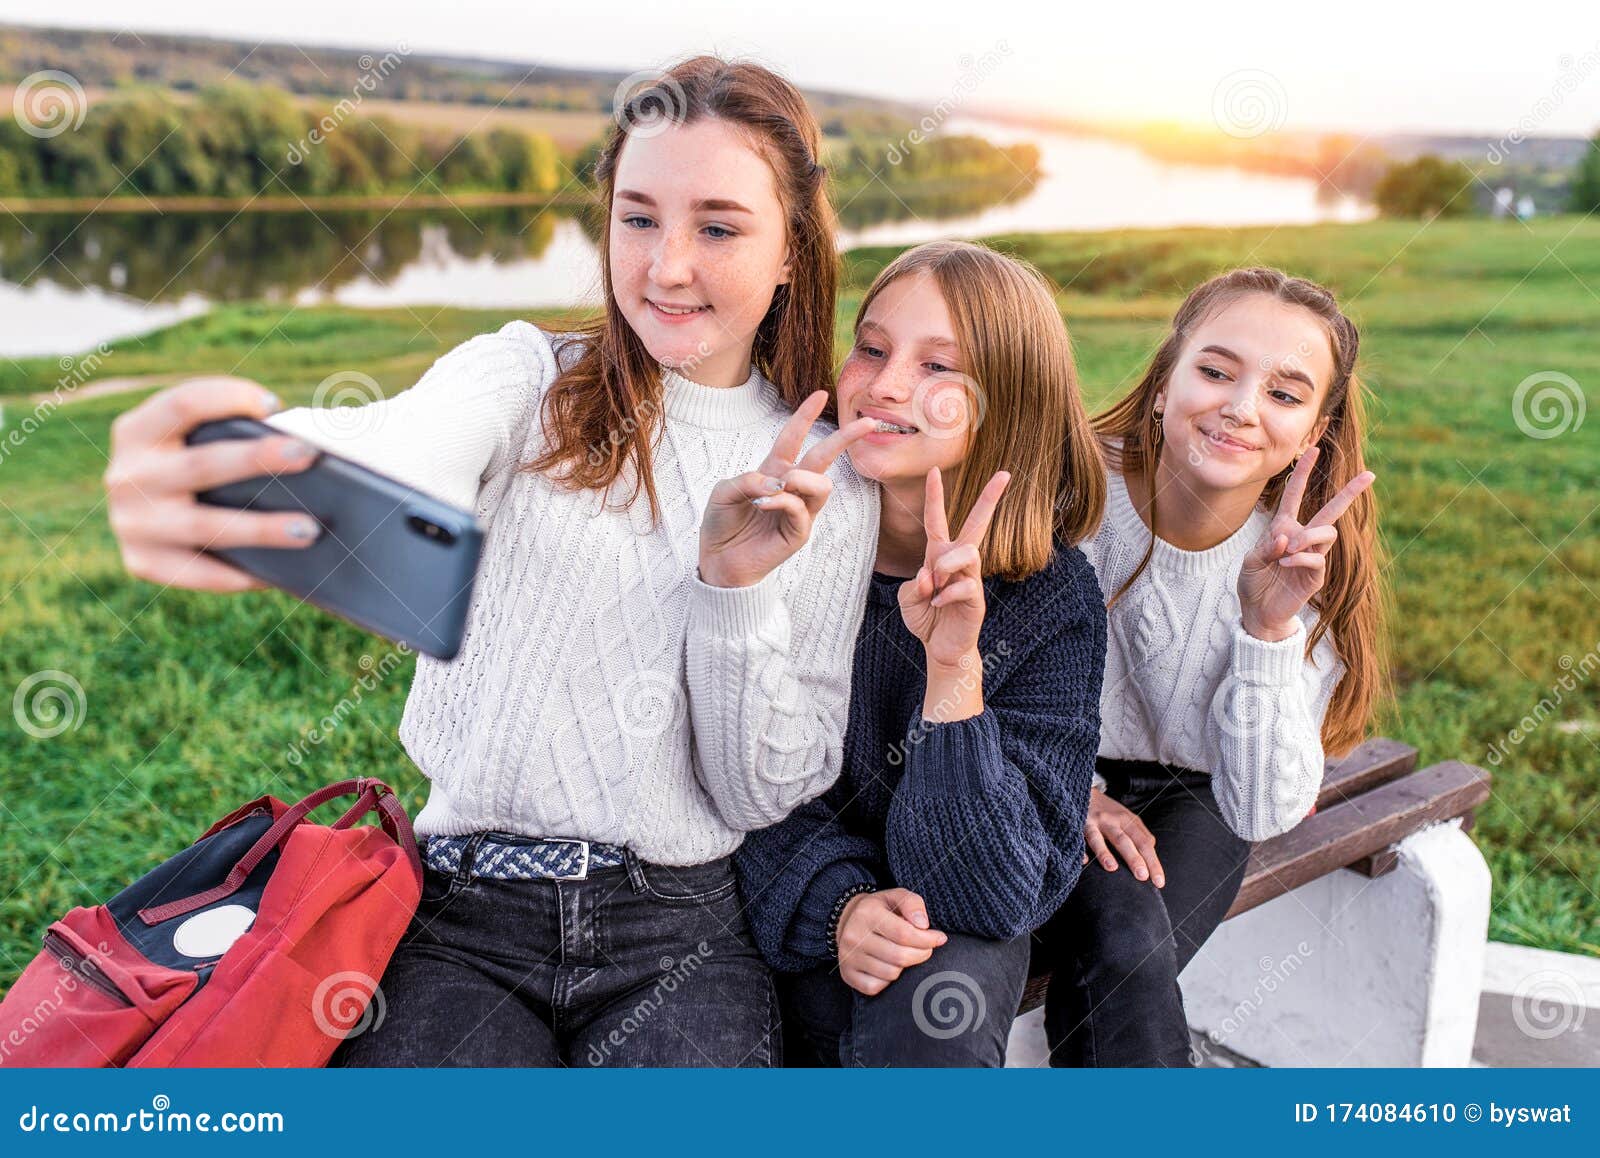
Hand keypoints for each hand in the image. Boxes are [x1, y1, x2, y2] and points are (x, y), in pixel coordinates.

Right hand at [104, 377, 324, 591]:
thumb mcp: (192, 441)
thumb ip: (228, 435)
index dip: (229, 398)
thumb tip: (301, 447)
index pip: (183, 404)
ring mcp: (131, 523)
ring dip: (262, 528)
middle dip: (259, 458)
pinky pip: (198, 572)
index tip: (274, 406)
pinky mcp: (141, 562)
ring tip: (309, 529)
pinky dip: (240, 574)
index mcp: (136, 430)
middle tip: (309, 454)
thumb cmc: (191, 468)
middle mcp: (126, 475)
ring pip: (205, 525)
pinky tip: (279, 574)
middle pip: (202, 464)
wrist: (142, 518)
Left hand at [697, 391, 875, 588]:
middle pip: (824, 457)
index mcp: (774, 471)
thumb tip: (778, 481)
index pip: (794, 438)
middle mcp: (791, 488)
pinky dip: (784, 501)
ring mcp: (799, 511)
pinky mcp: (799, 533)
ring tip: (783, 483)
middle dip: (846, 438)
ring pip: (822, 485)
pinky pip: (802, 510)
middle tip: (868, 422)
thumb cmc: (721, 524)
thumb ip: (748, 479)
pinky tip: (765, 504)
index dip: (805, 415)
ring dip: (802, 478)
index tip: (820, 393)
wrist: (719, 561)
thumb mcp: (725, 492)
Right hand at [835, 887, 947, 996]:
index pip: (904, 933)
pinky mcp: (847, 974)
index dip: (928, 939)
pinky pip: (875, 987)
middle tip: (926, 948)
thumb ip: (913, 904)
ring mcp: (848, 957)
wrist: (847, 921)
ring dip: (904, 967)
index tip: (940, 938)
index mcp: (867, 913)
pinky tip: (888, 965)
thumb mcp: (896, 897)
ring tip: (904, 953)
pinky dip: (887, 981)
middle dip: (921, 954)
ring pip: (890, 974)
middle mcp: (854, 936)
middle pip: (899, 957)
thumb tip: (923, 925)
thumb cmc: (880, 910)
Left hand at [897, 467, 1010, 670]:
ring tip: (933, 584)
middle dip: (990, 498)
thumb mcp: (907, 599)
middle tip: (1005, 473)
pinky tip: (937, 605)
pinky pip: (965, 585)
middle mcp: (958, 562)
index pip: (937, 520)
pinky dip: (945, 594)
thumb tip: (930, 574)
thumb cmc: (925, 618)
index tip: (934, 470)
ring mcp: (971, 578)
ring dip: (946, 565)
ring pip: (969, 552)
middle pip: (977, 523)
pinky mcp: (977, 598)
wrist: (940, 648)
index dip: (935, 496)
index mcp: (938, 555)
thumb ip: (912, 584)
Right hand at [1081, 788, 1164, 887]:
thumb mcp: (1127, 817)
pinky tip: (1084, 861)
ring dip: (1105, 852)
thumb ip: (1139, 833)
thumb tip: (1152, 853)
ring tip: (1111, 868)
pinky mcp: (1078, 823)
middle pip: (1126, 841)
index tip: (1159, 882)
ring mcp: (1094, 822)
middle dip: (1134, 859)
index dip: (1153, 862)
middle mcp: (1113, 820)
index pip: (1145, 843)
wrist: (1083, 790)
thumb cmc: (1107, 810)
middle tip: (1143, 877)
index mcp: (1129, 821)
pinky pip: (1079, 838)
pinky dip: (1081, 849)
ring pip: (1100, 837)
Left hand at [1237, 446, 1374, 640]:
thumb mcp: (1250, 561)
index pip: (1294, 495)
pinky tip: (1284, 563)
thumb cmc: (1253, 583)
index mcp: (1283, 527)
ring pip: (1326, 532)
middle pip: (1331, 511)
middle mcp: (1302, 538)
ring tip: (1287, 550)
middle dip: (1350, 492)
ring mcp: (1312, 556)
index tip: (1312, 448)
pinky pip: (1317, 558)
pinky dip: (1300, 558)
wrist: (1258, 612)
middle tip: (1370, 474)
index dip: (1303, 472)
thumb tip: (1287, 538)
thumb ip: (1266, 547)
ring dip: (1308, 536)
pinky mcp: (1316, 575)